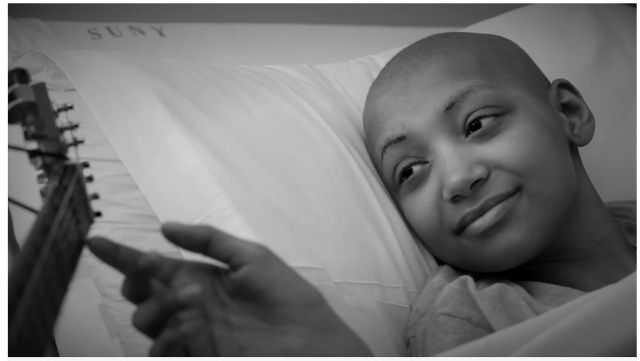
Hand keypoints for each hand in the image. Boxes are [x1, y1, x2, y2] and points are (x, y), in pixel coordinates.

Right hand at [88, 223, 371, 356]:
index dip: (122, 255)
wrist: (307, 340)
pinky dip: (167, 338)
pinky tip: (190, 329)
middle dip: (137, 281)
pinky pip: (161, 349)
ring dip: (159, 307)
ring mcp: (192, 332)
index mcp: (201, 277)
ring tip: (193, 303)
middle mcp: (190, 304)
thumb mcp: (251, 257)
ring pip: (146, 321)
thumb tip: (164, 227)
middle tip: (152, 273)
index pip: (154, 266)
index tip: (94, 241)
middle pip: (141, 294)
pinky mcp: (196, 354)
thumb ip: (208, 240)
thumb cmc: (285, 295)